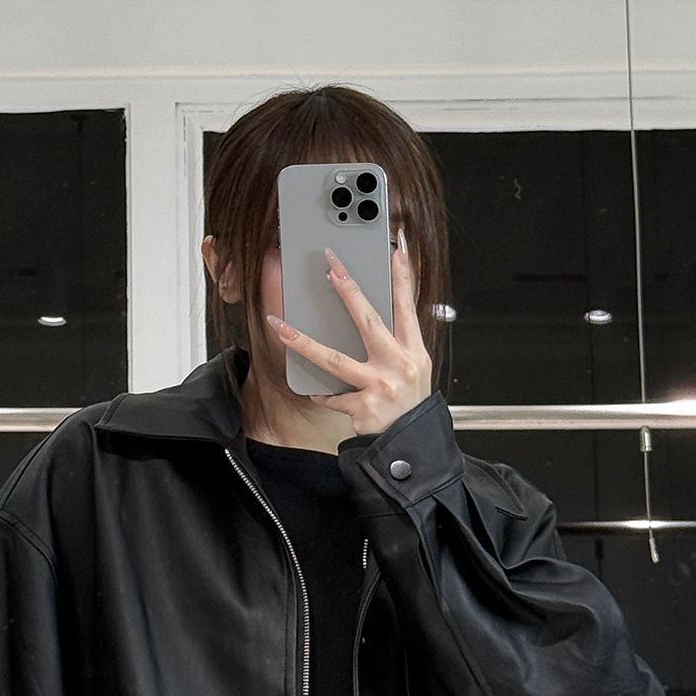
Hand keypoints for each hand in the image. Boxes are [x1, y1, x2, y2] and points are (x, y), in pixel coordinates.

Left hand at [267, 234, 432, 435]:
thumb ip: (397, 342)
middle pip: (368, 321)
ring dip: (303, 342)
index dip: (402, 277)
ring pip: (334, 359)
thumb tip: (370, 311)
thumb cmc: (409, 405)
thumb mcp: (415, 369)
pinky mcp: (363, 408)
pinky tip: (314, 390)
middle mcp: (399, 365)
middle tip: (331, 266)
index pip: (407, 306)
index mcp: (414, 351)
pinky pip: (332, 395)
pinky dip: (321, 392)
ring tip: (280, 326)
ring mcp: (380, 387)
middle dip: (348, 290)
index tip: (396, 249)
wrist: (411, 446)